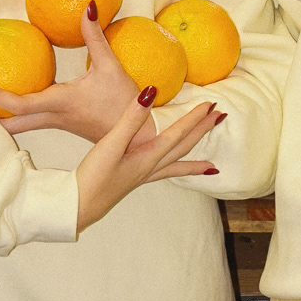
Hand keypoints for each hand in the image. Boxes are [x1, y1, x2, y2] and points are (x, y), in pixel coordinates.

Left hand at [0, 4, 137, 136]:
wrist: (136, 139)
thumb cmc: (125, 103)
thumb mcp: (111, 66)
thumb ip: (95, 37)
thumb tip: (87, 7)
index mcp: (61, 103)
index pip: (19, 104)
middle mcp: (54, 116)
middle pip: (11, 123)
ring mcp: (56, 123)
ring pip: (19, 125)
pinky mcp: (61, 124)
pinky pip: (31, 121)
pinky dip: (15, 115)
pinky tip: (10, 103)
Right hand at [75, 87, 220, 231]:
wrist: (79, 206)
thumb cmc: (93, 176)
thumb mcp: (111, 143)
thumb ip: (130, 119)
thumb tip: (150, 94)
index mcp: (148, 157)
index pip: (179, 133)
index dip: (195, 118)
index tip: (211, 103)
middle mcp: (151, 167)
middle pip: (184, 147)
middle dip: (203, 131)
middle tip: (221, 117)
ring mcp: (143, 176)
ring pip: (177, 165)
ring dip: (195, 161)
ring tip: (213, 166)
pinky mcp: (133, 180)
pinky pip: (164, 175)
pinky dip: (176, 174)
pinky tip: (172, 172)